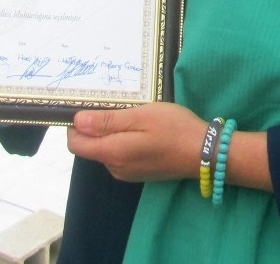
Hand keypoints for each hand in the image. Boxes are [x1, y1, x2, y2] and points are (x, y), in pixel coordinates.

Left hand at [66, 102, 204, 182]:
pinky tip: (141, 129)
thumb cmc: (173, 129)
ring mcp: (127, 173)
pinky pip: (119, 156)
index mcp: (112, 153)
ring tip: (132, 115)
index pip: (76, 143)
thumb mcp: (140, 116)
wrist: (204, 153)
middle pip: (90, 147)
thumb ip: (107, 120)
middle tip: (117, 105)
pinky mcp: (138, 173)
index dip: (76, 125)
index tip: (90, 106)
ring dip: (111, 133)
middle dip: (95, 127)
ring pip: (106, 150)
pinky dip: (123, 141)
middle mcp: (114, 168)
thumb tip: (77, 121)